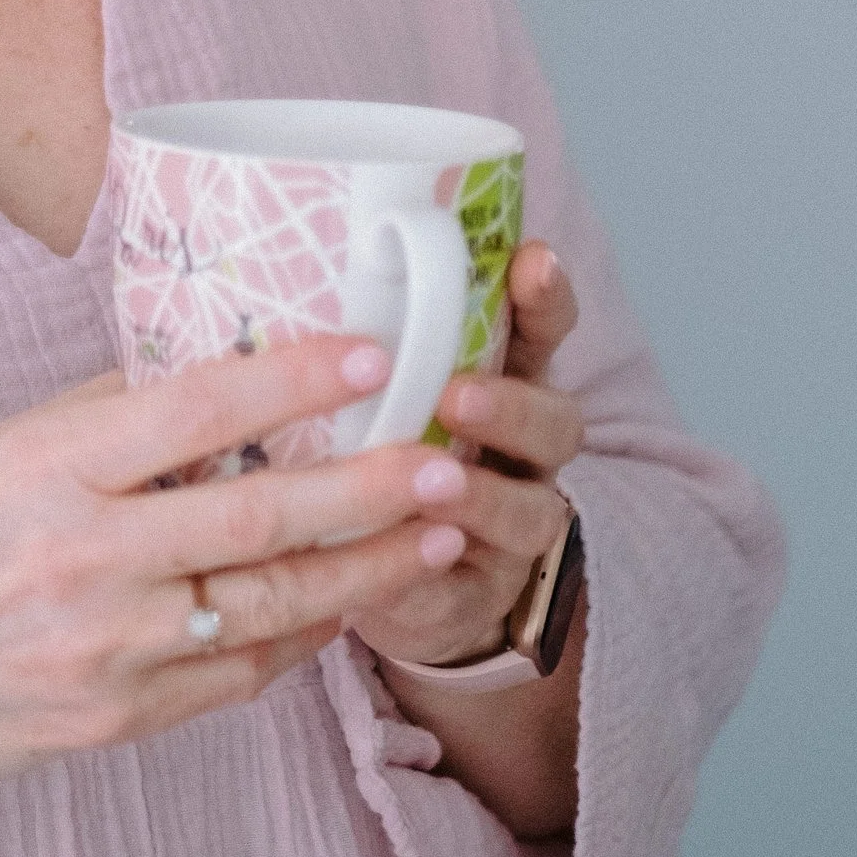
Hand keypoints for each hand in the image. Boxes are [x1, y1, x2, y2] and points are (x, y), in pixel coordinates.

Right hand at [0, 331, 451, 856]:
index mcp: (43, 471)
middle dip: (369, 485)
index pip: (194, 410)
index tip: (370, 353)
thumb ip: (96, 423)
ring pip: (267, 607)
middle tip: (450, 455)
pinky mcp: (111, 725)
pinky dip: (295, 638)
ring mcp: (101, 654)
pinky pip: (232, 679)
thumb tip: (208, 377)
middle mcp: (80, 561)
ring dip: (364, 569)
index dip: (293, 379)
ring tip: (435, 530)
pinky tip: (342, 604)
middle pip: (258, 516)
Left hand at [335, 241, 584, 674]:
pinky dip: (433, 579)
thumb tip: (301, 264)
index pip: (540, 332)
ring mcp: (510, 531)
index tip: (532, 259)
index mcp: (501, 385)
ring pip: (531, 511)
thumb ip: (369, 343)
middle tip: (454, 393)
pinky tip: (398, 574)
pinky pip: (467, 590)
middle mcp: (522, 455)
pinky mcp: (476, 598)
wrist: (389, 580)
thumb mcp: (375, 392)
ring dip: (483, 496)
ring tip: (434, 483)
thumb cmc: (375, 456)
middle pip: (556, 422)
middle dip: (512, 404)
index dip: (544, 297)